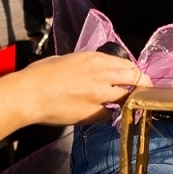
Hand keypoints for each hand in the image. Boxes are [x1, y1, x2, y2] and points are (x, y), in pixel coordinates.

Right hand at [0, 51, 151, 127]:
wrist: (29, 94)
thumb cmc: (41, 74)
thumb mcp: (67, 59)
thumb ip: (86, 64)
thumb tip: (92, 70)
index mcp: (96, 59)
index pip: (129, 65)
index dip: (133, 73)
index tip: (133, 78)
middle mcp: (103, 74)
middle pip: (137, 79)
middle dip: (143, 86)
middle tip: (143, 92)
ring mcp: (100, 95)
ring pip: (129, 98)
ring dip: (130, 101)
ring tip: (128, 105)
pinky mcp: (94, 113)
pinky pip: (111, 115)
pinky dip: (110, 114)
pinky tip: (104, 114)